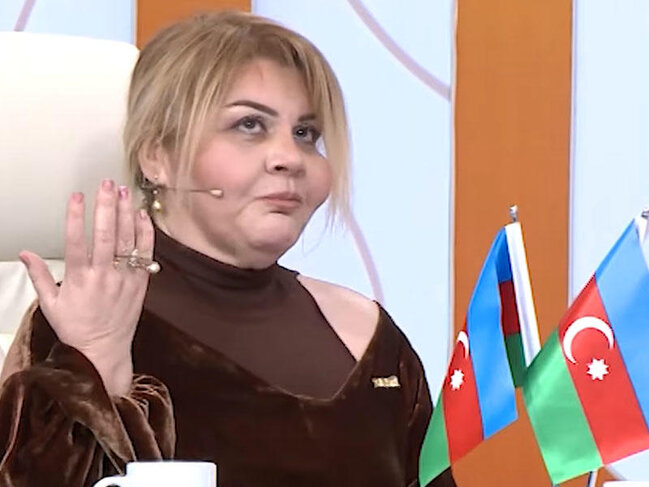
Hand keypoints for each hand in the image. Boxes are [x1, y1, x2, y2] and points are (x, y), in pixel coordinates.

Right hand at [19, 180, 154, 395]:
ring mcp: (125, 278)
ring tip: (125, 191)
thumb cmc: (77, 328)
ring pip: (127, 240)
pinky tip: (141, 215)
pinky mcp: (140, 281)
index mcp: (79, 279)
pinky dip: (145, 234)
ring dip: (126, 214)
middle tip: (107, 185)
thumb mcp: (50, 304)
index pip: (76, 241)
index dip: (76, 217)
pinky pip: (146, 254)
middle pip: (105, 235)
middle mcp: (104, 276)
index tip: (77, 196)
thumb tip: (26, 253)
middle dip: (106, 207)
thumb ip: (39, 275)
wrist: (104, 350)